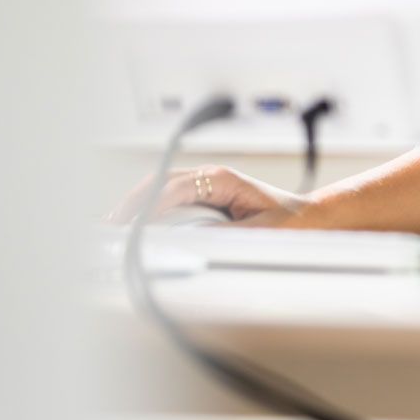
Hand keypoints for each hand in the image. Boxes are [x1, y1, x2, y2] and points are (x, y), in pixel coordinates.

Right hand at [110, 164, 307, 225]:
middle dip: (132, 203)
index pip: (174, 188)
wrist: (311, 218)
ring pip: (160, 189)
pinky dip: (148, 211)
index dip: (148, 205)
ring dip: (137, 206)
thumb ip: (225, 236)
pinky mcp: (204, 198)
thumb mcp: (259, 232)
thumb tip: (190, 241)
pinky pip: (169, 200)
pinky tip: (134, 228)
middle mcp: (210, 178)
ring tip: (113, 229)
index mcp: (222, 179)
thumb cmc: (291, 221)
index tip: (130, 222)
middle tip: (108, 227)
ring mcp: (205, 186)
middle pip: (159, 183)